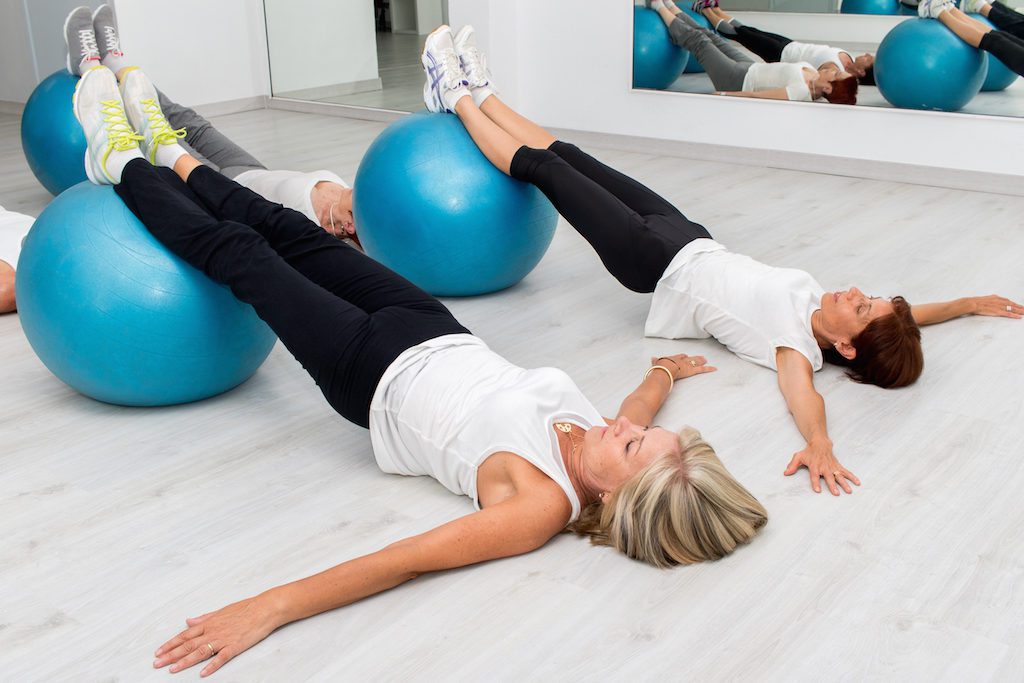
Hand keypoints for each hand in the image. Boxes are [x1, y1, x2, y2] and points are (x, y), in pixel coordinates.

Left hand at [154, 594, 279, 676]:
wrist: (264, 609)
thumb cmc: (245, 608)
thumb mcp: (221, 611)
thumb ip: (204, 618)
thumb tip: (189, 620)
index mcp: (209, 623)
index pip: (185, 635)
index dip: (170, 644)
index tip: (158, 652)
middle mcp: (213, 631)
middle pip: (188, 645)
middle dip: (170, 655)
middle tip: (157, 663)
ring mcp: (223, 639)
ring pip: (200, 652)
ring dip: (184, 662)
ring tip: (172, 669)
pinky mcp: (235, 646)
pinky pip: (221, 658)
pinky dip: (211, 666)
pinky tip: (203, 673)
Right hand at [652, 354, 716, 380]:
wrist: (664, 369)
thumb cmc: (659, 368)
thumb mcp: (656, 364)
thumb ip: (655, 361)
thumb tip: (652, 358)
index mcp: (672, 358)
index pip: (679, 356)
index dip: (682, 356)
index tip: (684, 356)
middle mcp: (680, 360)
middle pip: (689, 358)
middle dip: (693, 357)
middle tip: (699, 357)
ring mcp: (686, 365)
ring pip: (695, 361)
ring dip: (701, 360)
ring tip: (705, 359)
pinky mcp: (691, 370)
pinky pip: (701, 369)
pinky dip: (708, 369)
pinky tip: (714, 368)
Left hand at [783, 439, 859, 494]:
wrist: (820, 443)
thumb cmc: (808, 452)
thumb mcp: (798, 456)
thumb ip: (792, 465)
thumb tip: (785, 473)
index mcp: (814, 466)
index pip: (814, 476)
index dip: (816, 483)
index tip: (818, 490)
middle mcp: (824, 467)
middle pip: (829, 477)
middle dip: (832, 485)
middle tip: (836, 493)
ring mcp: (832, 467)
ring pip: (839, 476)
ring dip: (844, 483)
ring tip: (849, 491)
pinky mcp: (838, 466)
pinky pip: (846, 472)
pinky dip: (852, 477)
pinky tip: (858, 482)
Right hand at [966, 295, 1021, 318]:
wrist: (971, 303)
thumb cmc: (975, 302)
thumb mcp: (984, 299)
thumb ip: (989, 300)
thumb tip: (991, 301)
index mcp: (995, 298)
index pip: (1007, 300)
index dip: (1014, 303)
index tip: (1019, 305)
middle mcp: (999, 301)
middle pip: (1011, 304)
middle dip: (1019, 307)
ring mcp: (998, 306)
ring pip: (1012, 308)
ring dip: (1019, 311)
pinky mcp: (997, 311)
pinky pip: (1008, 314)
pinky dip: (1014, 315)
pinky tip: (1019, 317)